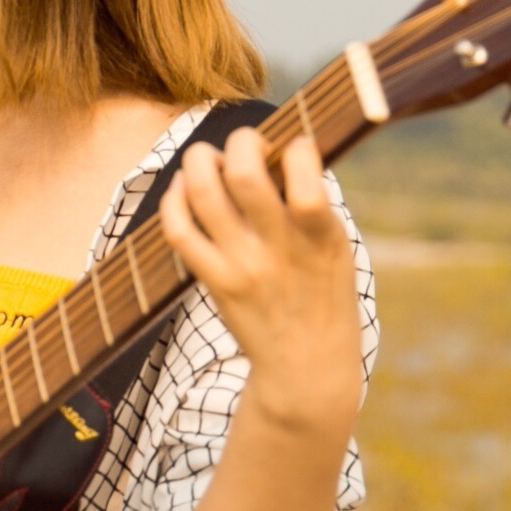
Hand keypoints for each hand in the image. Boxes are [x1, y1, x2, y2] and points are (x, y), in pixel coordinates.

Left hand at [158, 129, 363, 439]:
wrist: (306, 368)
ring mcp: (242, 266)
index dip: (297, 147)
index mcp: (322, 237)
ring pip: (203, 193)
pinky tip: (181, 189)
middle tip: (247, 147)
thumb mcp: (337, 251)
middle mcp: (279, 249)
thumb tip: (281, 150)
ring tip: (210, 160)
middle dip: (241, 141)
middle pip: (244, 175)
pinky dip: (173, 199)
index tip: (296, 147)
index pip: (305, 179)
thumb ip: (313, 206)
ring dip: (201, 160)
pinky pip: (179, 231)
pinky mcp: (215, 282)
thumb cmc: (324, 297)